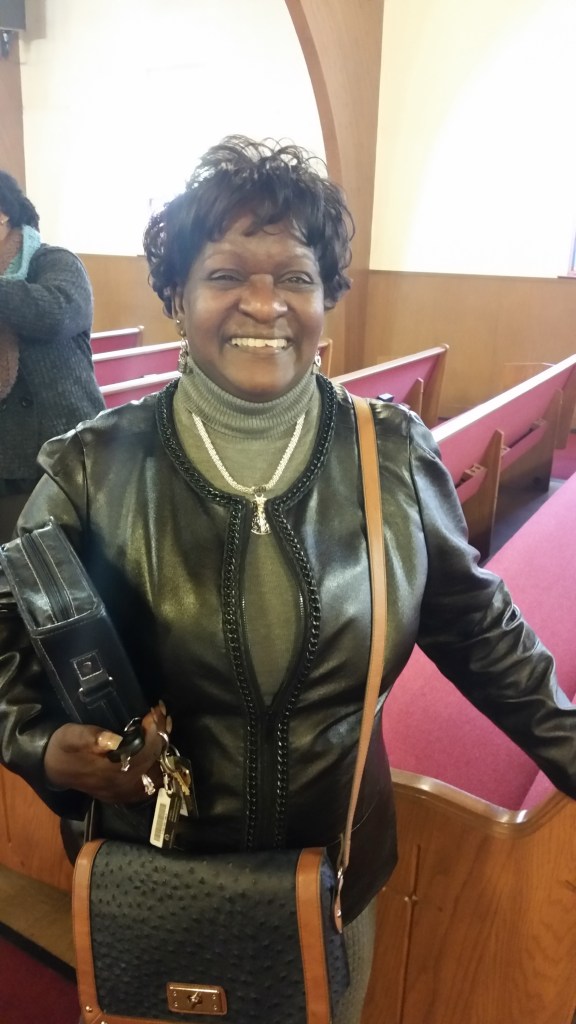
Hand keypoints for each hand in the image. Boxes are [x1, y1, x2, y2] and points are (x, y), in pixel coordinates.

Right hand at [44, 704, 168, 802]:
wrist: (53, 769)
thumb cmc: (63, 748)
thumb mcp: (71, 736)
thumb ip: (91, 737)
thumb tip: (115, 739)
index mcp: (111, 772)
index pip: (146, 752)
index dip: (154, 730)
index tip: (154, 710)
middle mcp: (122, 786)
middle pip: (155, 761)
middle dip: (161, 735)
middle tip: (160, 714)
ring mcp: (125, 793)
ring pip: (157, 772)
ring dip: (162, 748)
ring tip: (160, 727)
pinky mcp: (124, 794)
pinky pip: (151, 780)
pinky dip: (157, 761)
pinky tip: (154, 745)